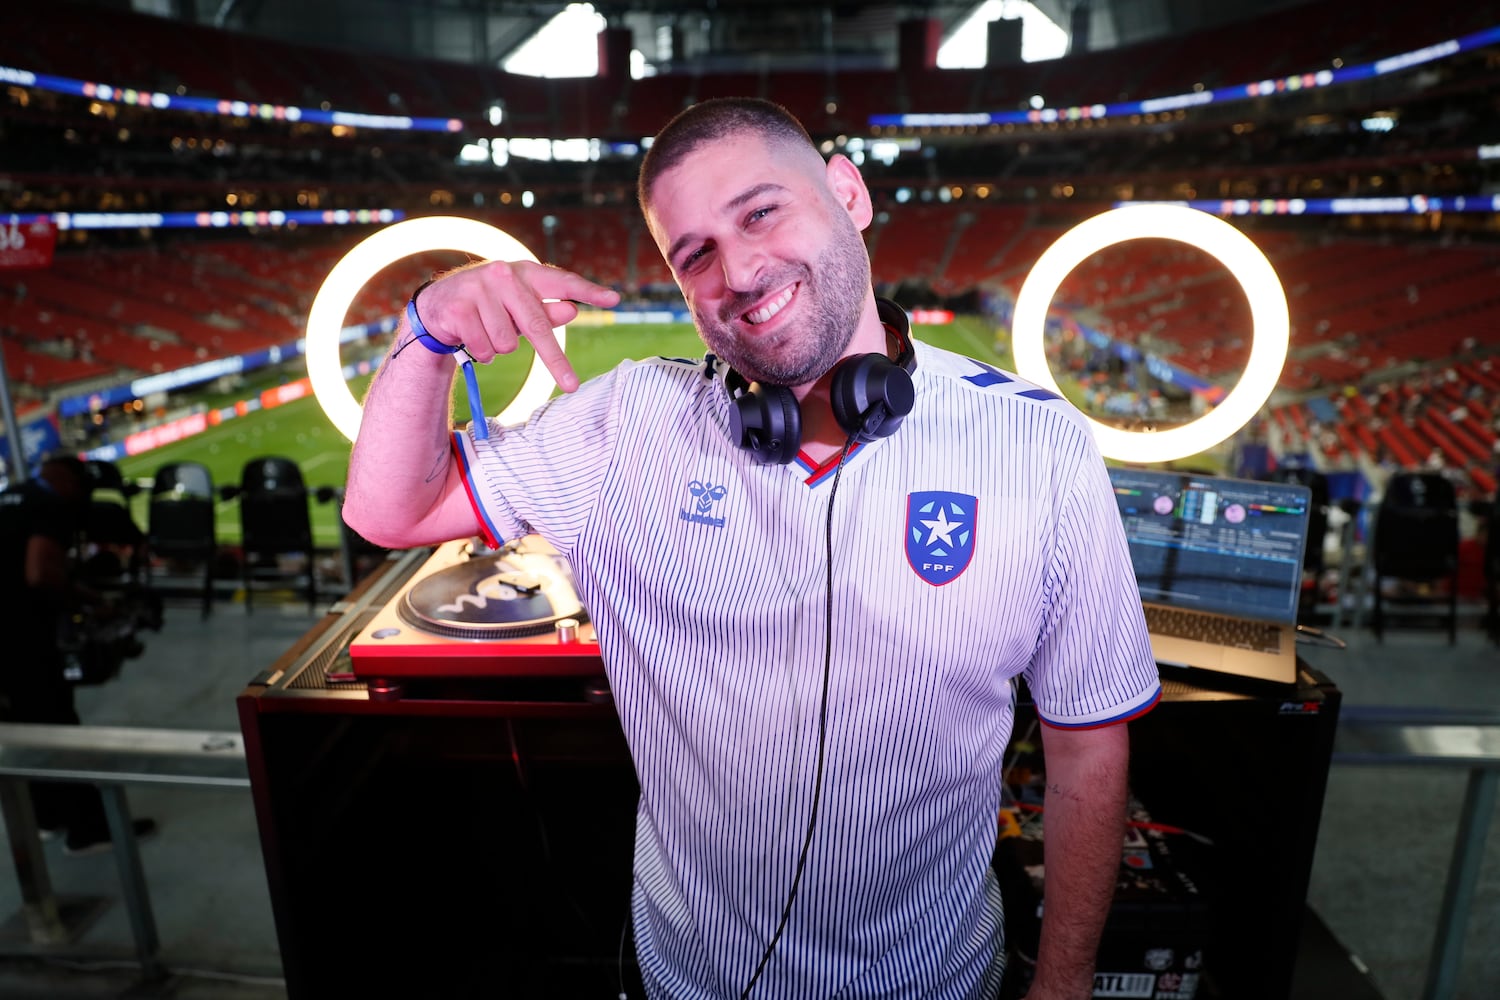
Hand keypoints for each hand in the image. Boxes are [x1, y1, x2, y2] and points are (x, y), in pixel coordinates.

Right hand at [411, 260, 620, 391]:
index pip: (562, 281)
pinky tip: (468, 336)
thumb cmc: (489, 308)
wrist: (436, 307)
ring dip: (498, 349)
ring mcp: (479, 289)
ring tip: (485, 333)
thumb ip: (544, 312)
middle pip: (537, 325)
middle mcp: (503, 274)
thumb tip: (571, 311)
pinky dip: (480, 352)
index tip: (614, 299)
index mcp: (524, 272)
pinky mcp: (459, 307)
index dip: (588, 291)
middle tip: (572, 386)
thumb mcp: (518, 309)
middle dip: (555, 360)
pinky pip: (484, 349)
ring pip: (507, 344)